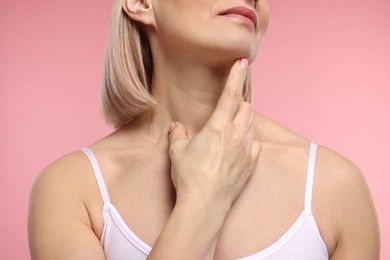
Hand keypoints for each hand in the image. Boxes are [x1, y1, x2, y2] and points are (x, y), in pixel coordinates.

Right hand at [168, 58, 261, 211]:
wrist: (205, 205)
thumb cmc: (189, 177)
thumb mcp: (177, 152)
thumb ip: (177, 135)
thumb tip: (176, 127)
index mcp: (218, 127)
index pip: (230, 95)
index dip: (235, 76)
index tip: (242, 62)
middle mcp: (236, 135)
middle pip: (246, 108)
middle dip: (239, 103)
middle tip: (228, 108)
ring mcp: (246, 150)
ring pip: (251, 125)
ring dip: (243, 121)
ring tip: (231, 128)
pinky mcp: (251, 165)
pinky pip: (256, 145)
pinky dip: (250, 141)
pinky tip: (240, 147)